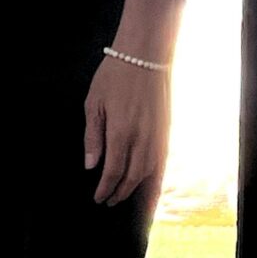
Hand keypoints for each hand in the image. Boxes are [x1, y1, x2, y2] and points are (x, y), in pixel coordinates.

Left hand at [84, 55, 168, 205]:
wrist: (144, 56)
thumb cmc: (114, 76)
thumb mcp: (94, 104)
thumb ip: (93, 137)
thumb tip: (91, 165)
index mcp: (120, 132)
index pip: (113, 171)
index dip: (105, 188)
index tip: (98, 198)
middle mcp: (142, 138)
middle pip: (132, 177)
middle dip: (120, 193)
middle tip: (109, 201)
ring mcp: (157, 135)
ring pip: (149, 173)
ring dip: (138, 189)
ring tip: (126, 197)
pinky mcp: (166, 131)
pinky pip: (163, 162)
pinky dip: (158, 179)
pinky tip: (153, 187)